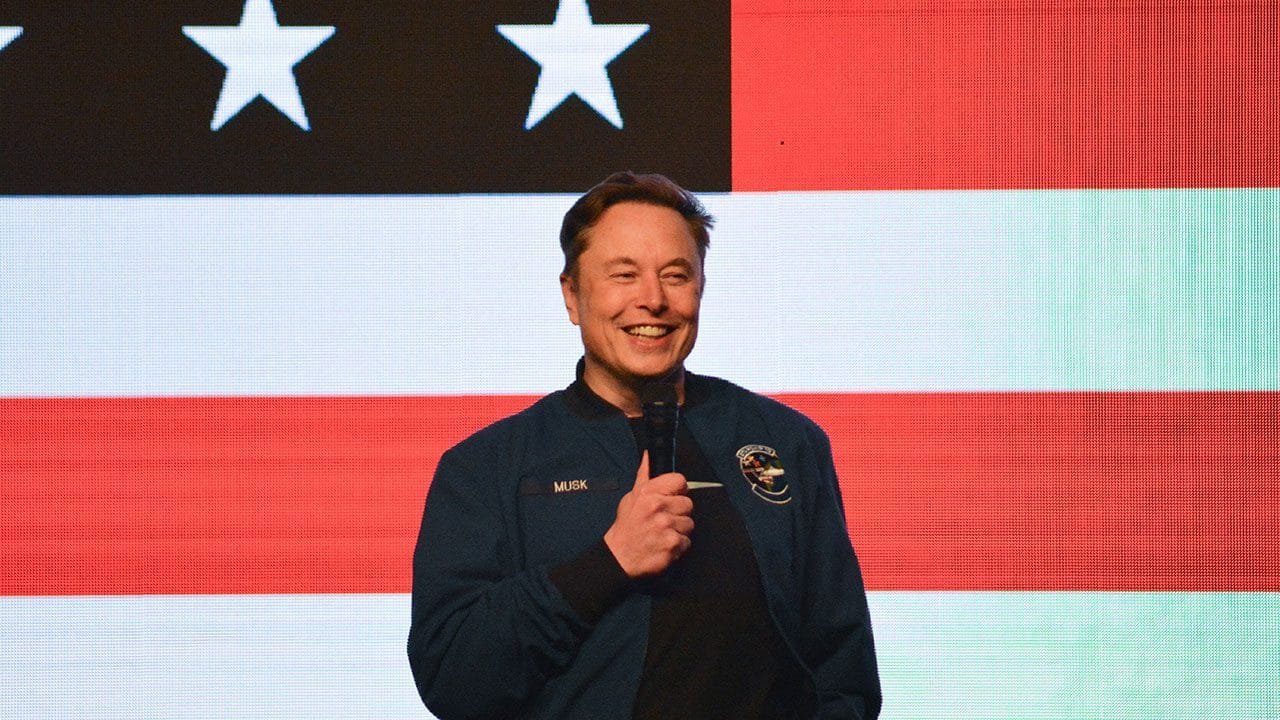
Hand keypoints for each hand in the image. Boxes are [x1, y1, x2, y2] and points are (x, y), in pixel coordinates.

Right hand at [603, 451, 693, 577]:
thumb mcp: (631, 497)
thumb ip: (644, 476)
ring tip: (663, 533)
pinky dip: (678, 545)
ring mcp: (666, 527)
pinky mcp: (672, 545)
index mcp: (649, 494)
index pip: (680, 481)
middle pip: (688, 504)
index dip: (678, 491)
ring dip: (679, 530)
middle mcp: (659, 509)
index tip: (672, 498)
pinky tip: (664, 543)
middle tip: (664, 519)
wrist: (619, 556)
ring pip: (689, 524)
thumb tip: (648, 456)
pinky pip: (687, 541)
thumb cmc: (627, 527)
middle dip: (679, 512)